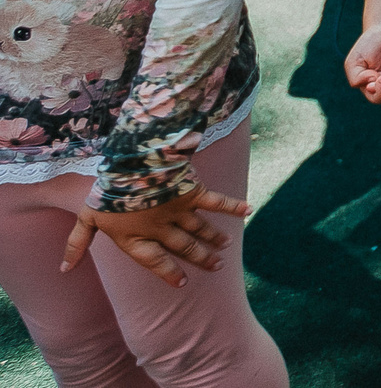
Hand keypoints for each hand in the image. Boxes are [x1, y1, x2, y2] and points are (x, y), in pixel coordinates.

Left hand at [61, 183, 253, 288]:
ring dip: (214, 239)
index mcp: (136, 238)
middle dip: (201, 258)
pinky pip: (215, 202)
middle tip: (216, 267)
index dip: (168, 272)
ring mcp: (179, 212)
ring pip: (200, 230)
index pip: (155, 261)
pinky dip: (233, 206)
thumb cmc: (107, 192)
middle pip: (184, 248)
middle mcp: (161, 229)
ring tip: (225, 248)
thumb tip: (64, 271)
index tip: (183, 282)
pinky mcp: (192, 194)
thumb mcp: (86, 218)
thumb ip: (77, 244)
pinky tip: (248, 210)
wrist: (131, 166)